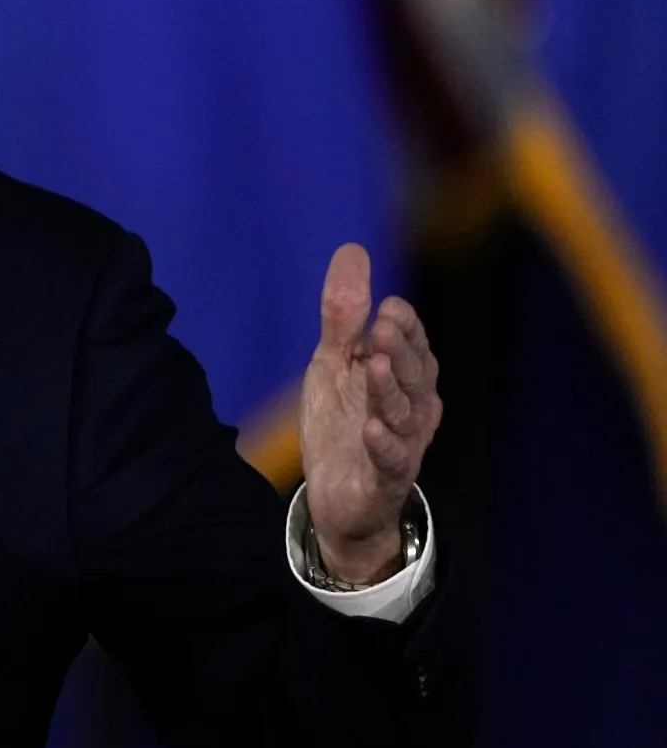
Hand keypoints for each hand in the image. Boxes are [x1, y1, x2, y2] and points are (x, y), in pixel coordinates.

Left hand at [297, 245, 440, 583]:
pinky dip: (382, 443)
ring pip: (403, 413)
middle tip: (383, 326)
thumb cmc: (344, 423)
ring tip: (375, 365)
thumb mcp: (335, 363)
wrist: (339, 497)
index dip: (404, 326)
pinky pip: (390, 459)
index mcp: (404, 377)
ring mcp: (402, 443)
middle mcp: (412, 407)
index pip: (412, 344)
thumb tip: (352, 249)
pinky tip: (370, 428)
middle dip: (400, 350)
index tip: (387, 307)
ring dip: (390, 390)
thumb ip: (343, 314)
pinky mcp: (384, 477)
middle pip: (413, 375)